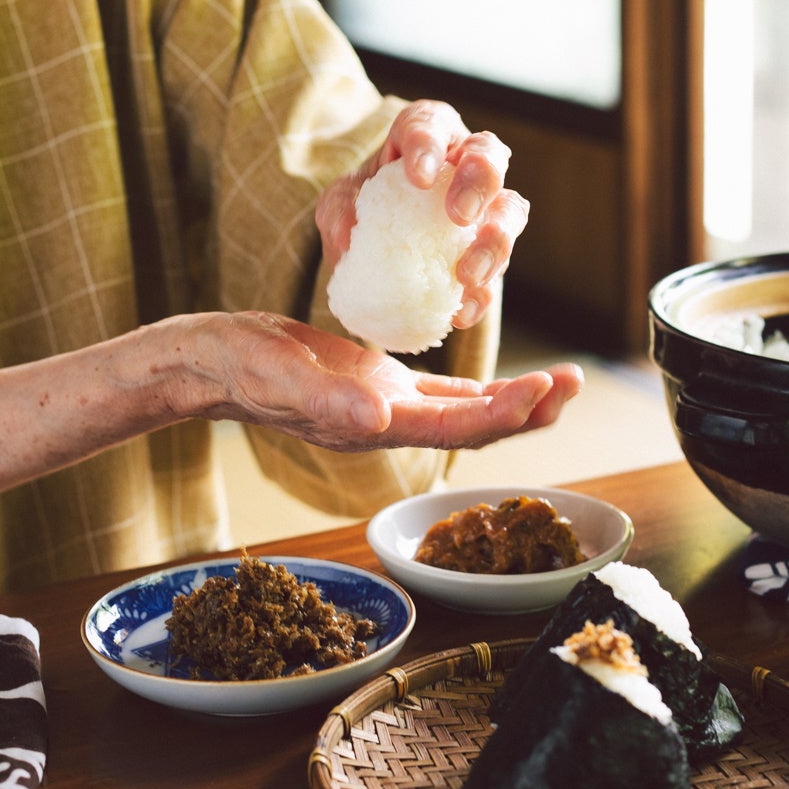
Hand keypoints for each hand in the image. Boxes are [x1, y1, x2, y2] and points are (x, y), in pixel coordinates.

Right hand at [197, 313, 581, 451]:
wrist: (214, 363)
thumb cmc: (241, 366)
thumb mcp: (280, 375)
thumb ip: (327, 398)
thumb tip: (378, 415)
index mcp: (371, 423)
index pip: (452, 425)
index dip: (502, 414)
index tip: (543, 390)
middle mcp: (388, 422)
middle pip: (473, 424)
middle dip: (527, 409)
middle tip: (574, 383)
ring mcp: (386, 406)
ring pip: (465, 411)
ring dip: (514, 401)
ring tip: (561, 382)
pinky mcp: (379, 385)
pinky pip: (442, 393)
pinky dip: (480, 389)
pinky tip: (508, 384)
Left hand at [316, 100, 528, 329]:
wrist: (371, 250)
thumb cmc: (359, 208)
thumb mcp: (338, 204)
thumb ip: (340, 211)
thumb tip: (350, 234)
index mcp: (424, 136)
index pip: (431, 124)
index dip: (430, 144)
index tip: (418, 176)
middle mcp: (464, 162)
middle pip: (489, 156)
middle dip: (480, 183)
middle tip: (458, 216)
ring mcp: (485, 206)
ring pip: (510, 210)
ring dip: (495, 242)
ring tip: (466, 275)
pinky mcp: (489, 251)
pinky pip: (498, 269)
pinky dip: (482, 293)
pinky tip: (461, 312)